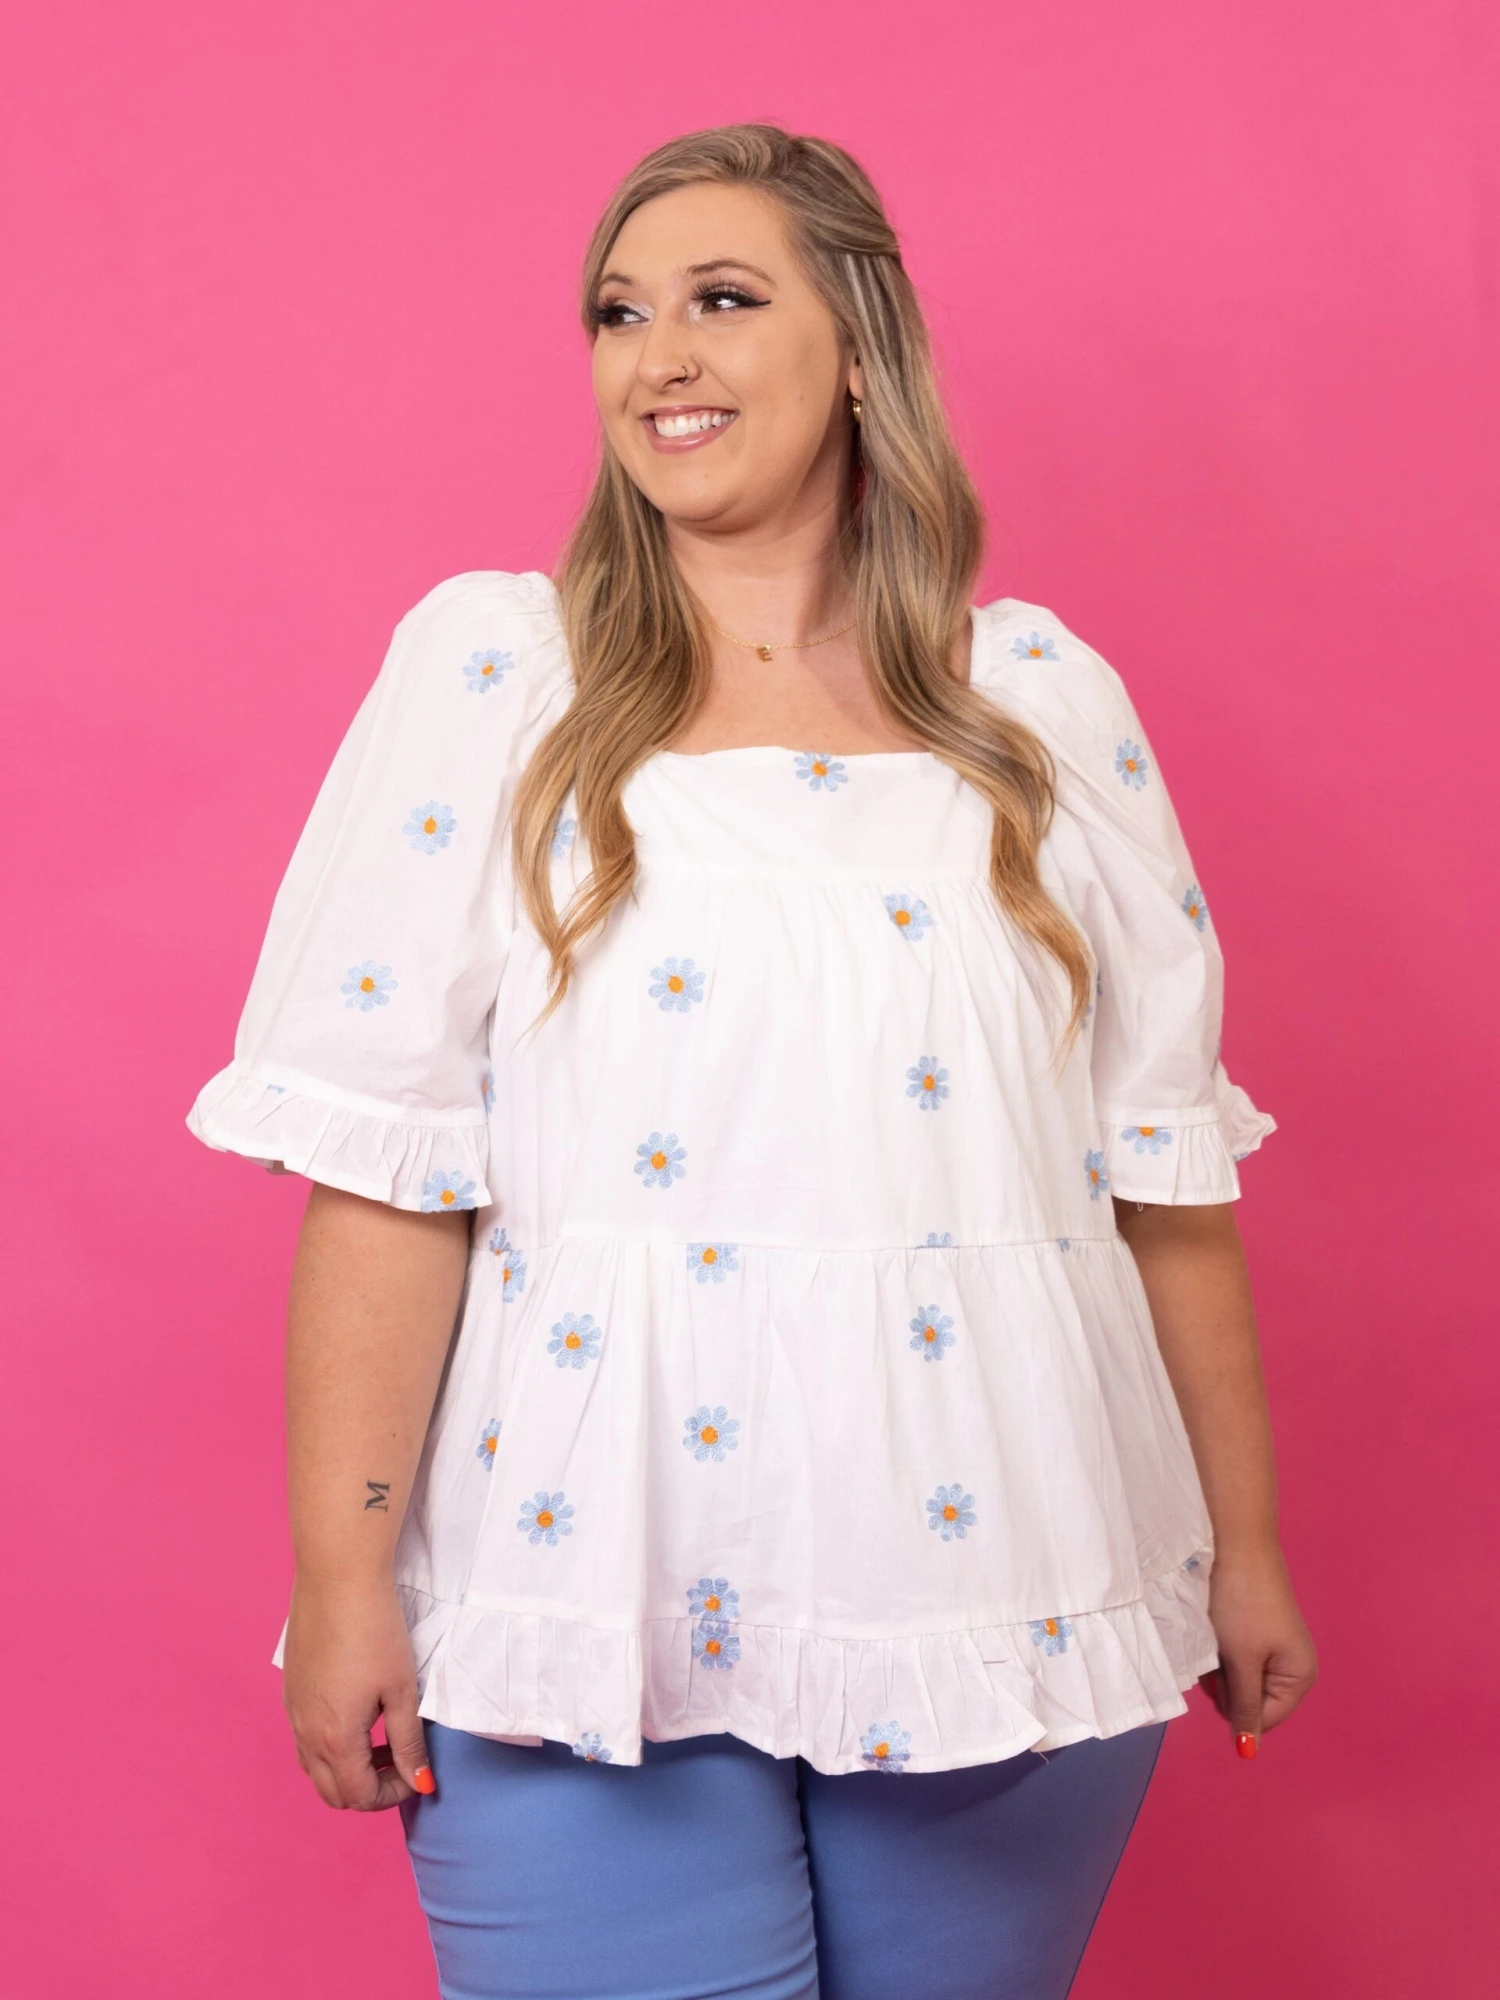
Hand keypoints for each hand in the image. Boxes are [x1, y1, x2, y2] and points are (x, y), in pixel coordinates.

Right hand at [282, 1574, 435, 1808]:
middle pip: (332, 1792)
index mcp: (334, 1739)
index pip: (360, 1796)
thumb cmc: (375, 1631)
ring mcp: (293, 1711)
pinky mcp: (290, 1689)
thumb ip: (408, 1742)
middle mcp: (305, 1733)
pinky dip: (330, 1744)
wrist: (337, 1579)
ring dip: (347, 1767)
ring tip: (380, 1735)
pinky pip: (304, 1737)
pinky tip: (356, 1711)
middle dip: (368, 1787)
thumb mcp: (402, 1690)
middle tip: (399, 1759)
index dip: (394, 1793)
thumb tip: (420, 1783)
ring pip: (315, 1767)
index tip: (418, 1772)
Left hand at [1198, 1544, 1316, 1754]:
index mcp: (1300, 1677)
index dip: (1234, 1704)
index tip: (1220, 1675)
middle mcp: (1294, 1666)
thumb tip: (1248, 1752)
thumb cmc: (1241, 1605)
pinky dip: (1224, 1650)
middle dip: (1229, 1684)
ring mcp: (1277, 1647)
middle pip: (1252, 1700)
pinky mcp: (1260, 1631)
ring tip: (1218, 1637)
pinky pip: (1239, 1658)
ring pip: (1241, 1679)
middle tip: (1219, 1653)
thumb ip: (1245, 1706)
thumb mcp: (1241, 1660)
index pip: (1263, 1719)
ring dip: (1223, 1667)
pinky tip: (1218, 1628)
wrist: (1237, 1546)